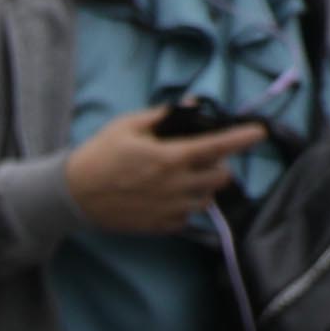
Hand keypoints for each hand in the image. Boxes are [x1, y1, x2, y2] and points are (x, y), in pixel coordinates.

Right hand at [57, 102, 262, 235]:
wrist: (71, 195)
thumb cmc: (98, 155)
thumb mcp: (127, 126)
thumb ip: (164, 115)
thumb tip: (193, 104)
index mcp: (169, 157)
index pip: (218, 146)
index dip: (242, 137)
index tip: (259, 132)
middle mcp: (175, 185)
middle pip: (220, 177)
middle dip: (218, 166)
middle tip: (202, 159)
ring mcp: (169, 209)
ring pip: (207, 200)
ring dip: (204, 188)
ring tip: (186, 180)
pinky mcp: (160, 226)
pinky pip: (188, 219)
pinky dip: (185, 208)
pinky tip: (169, 198)